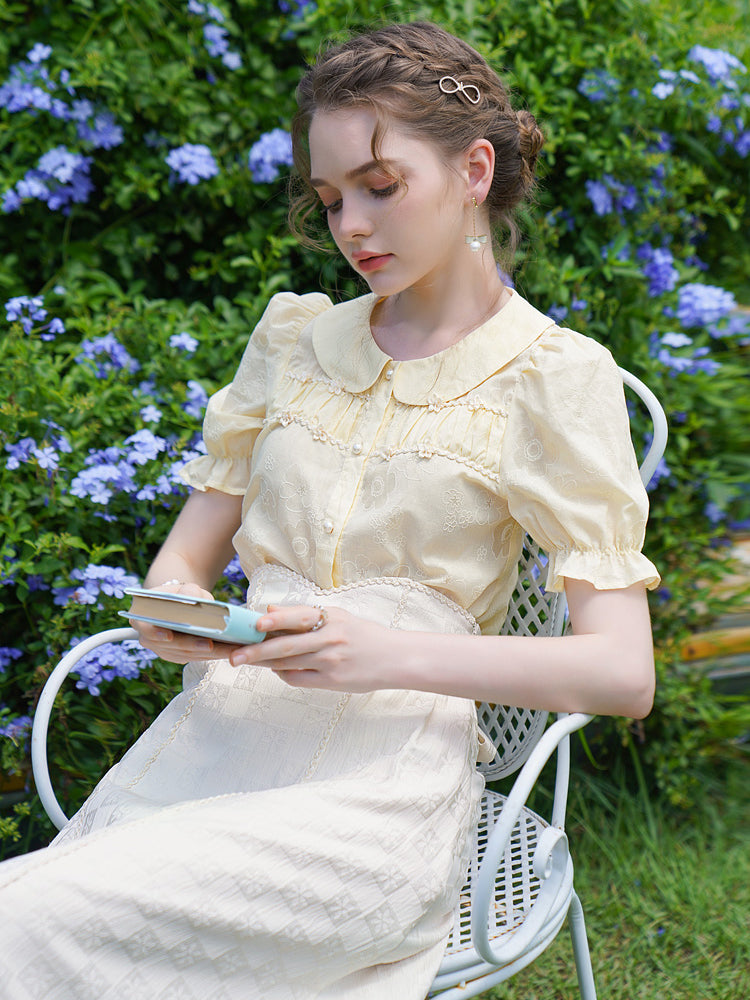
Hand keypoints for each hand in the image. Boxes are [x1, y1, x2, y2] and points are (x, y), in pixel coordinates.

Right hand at [130, 581, 243, 664]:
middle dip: (191, 646)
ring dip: (207, 654)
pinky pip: (194, 657)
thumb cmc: (182, 594)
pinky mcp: (177, 656)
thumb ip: (188, 590)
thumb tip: (194, 596)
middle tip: (210, 645)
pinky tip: (227, 651)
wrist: (180, 603)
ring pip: (185, 654)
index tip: (169, 635)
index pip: (146, 628)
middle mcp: (148, 637)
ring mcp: (162, 649)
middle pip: (170, 645)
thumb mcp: (185, 587)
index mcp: (141, 617)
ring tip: (228, 650)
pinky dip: (211, 655)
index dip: (156, 633)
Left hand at [228, 604, 400, 692]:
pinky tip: (278, 669)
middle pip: (287, 646)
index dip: (276, 620)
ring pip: (289, 664)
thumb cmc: (363, 635)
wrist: (394, 659)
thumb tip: (269, 609)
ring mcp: (331, 661)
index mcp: (331, 617)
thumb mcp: (338, 617)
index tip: (256, 622)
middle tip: (234, 656)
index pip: (299, 617)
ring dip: (265, 663)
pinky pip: (299, 679)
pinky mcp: (332, 681)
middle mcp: (330, 638)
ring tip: (245, 660)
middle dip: (257, 651)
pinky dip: (284, 674)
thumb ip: (304, 614)